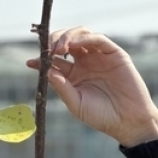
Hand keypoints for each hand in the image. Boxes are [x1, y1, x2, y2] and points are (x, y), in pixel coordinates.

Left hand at [26, 26, 157, 146]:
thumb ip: (61, 87)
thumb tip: (45, 71)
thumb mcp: (75, 103)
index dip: (41, 59)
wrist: (127, 121)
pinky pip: (99, 40)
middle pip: (66, 42)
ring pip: (81, 35)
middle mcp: (85, 63)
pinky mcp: (115, 54)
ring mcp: (99, 57)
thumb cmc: (101, 116)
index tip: (30, 63)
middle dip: (54, 42)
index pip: (53, 61)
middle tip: (49, 50)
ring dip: (68, 37)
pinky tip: (75, 46)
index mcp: (73, 75)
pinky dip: (86, 38)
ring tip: (60, 48)